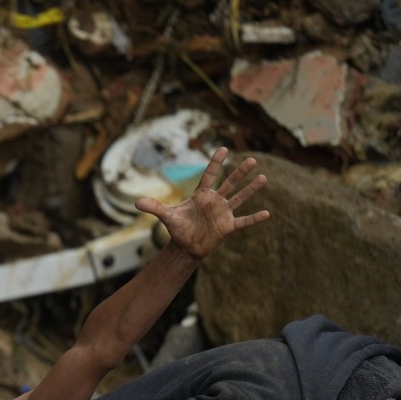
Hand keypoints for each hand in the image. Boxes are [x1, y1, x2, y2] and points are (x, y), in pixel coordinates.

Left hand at [135, 147, 269, 260]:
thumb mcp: (166, 216)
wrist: (186, 247)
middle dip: (240, 172)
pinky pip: (244, 221)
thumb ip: (154, 207)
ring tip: (263, 177)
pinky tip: (267, 213)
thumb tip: (136, 201)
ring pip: (239, 198)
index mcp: (201, 195)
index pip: (210, 175)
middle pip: (230, 183)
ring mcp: (223, 213)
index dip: (216, 163)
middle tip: (253, 160)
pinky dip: (254, 218)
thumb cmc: (178, 229)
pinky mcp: (228, 226)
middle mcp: (215, 201)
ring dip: (251, 189)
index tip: (224, 148)